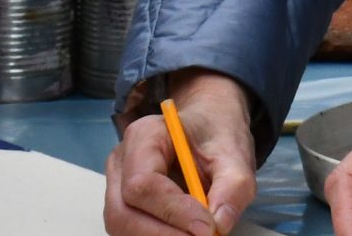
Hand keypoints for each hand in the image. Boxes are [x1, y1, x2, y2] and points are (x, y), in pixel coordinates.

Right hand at [104, 70, 256, 234]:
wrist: (206, 126)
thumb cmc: (215, 132)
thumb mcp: (235, 152)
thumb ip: (233, 186)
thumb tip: (220, 225)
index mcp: (144, 136)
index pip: (143, 184)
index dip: (173, 212)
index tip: (207, 228)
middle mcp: (121, 162)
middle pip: (123, 213)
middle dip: (163, 235)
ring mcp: (116, 186)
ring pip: (122, 227)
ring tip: (198, 234)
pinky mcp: (123, 205)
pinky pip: (130, 231)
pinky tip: (185, 232)